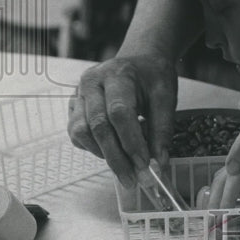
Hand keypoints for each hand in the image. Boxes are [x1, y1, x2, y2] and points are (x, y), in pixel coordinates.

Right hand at [68, 53, 177, 187]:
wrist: (139, 60)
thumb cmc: (152, 76)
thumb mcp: (166, 96)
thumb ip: (162, 128)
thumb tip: (159, 162)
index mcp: (118, 75)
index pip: (120, 113)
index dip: (131, 142)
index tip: (144, 166)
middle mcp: (92, 82)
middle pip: (99, 126)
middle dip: (117, 158)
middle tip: (133, 180)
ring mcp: (79, 93)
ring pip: (82, 132)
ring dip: (103, 154)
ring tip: (124, 166)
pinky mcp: (74, 106)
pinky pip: (76, 133)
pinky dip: (92, 147)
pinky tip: (111, 150)